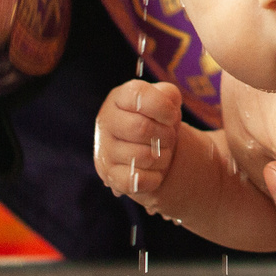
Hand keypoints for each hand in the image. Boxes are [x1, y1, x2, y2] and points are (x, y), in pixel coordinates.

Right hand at [94, 81, 181, 204]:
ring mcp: (104, 149)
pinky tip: (153, 171)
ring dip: (163, 157)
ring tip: (161, 153)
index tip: (172, 116)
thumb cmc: (158, 120)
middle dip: (166, 135)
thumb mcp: (166, 101)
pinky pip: (138, 180)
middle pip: (142, 128)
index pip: (139, 95)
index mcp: (118, 98)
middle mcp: (105, 120)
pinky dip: (154, 178)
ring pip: (143, 157)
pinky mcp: (108, 175)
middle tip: (169, 137)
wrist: (150, 149)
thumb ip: (169, 95)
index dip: (163, 107)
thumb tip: (168, 106)